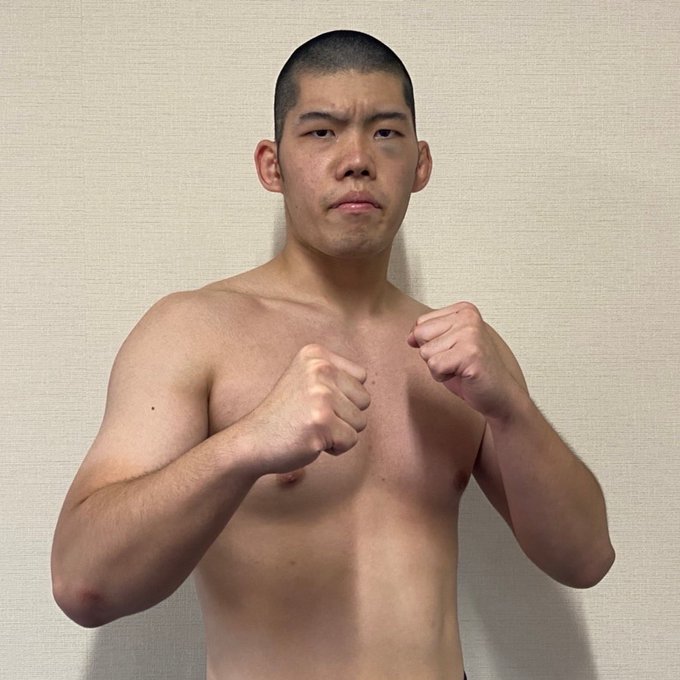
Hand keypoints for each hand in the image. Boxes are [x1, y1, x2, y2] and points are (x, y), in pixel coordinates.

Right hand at [241, 344, 370, 474]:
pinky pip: (351, 440)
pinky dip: (336, 447)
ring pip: (360, 422)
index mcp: (315, 355)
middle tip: (314, 417)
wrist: (253, 440)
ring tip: (313, 428)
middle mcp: (319, 370)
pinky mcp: (322, 423)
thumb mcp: (306, 378)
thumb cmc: (285, 414)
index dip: (345, 396)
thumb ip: (334, 374)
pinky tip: (312, 440)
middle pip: (364, 399)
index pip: (361, 376)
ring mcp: (320, 396)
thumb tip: (366, 383)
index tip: (317, 401)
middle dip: (345, 415)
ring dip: (340, 432)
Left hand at [408, 302, 525, 419]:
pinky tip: (462, 375)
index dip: (430, 343)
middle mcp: (468, 317)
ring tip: (459, 367)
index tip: (453, 350)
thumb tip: (410, 337)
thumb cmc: (471, 370)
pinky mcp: (470, 353)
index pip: (421, 323)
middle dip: (432, 354)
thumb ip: (429, 334)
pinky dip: (442, 376)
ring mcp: (470, 334)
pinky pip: (434, 366)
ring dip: (438, 367)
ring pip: (425, 352)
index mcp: (464, 310)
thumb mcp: (447, 345)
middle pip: (420, 334)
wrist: (498, 394)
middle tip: (456, 361)